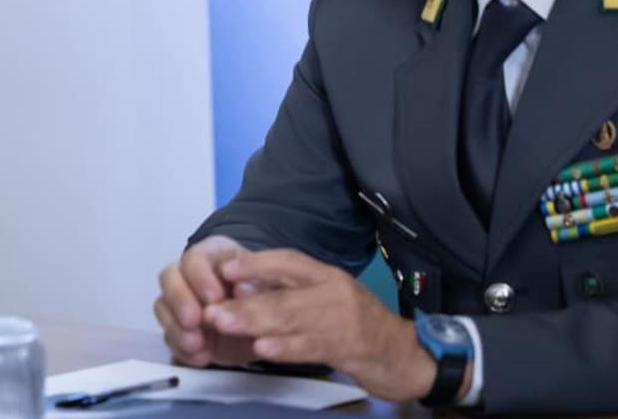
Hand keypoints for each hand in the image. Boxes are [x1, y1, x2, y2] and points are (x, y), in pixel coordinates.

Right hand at [155, 236, 256, 367]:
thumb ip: (257, 285)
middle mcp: (191, 275)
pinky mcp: (181, 330)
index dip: (200, 277)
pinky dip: (181, 348)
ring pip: (163, 306)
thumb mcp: (269, 286)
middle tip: (195, 320)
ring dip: (177, 327)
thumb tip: (242, 288)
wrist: (266, 326)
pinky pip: (169, 336)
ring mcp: (182, 303)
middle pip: (169, 277)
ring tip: (197, 343)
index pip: (194, 257)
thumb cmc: (263, 295)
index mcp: (213, 256)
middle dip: (180, 300)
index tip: (215, 297)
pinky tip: (199, 355)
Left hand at [204, 249, 441, 402]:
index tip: (226, 268)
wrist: (405, 354)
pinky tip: (265, 349)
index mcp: (326, 277)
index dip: (256, 263)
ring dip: (255, 323)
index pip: (289, 261)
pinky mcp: (350, 349)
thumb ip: (290, 292)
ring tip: (226, 324)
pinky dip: (287, 348)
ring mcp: (343, 321)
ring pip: (294, 320)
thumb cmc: (360, 326)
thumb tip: (245, 288)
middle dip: (244, 303)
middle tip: (212, 310)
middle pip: (284, 295)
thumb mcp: (326, 298)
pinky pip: (313, 347)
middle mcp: (334, 293)